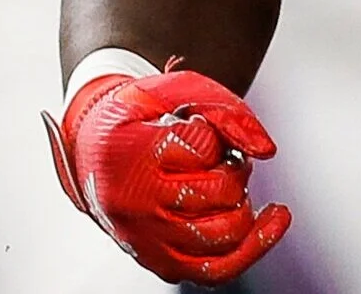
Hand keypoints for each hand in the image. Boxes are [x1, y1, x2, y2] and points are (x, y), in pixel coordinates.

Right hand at [44, 67, 291, 285]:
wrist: (90, 151)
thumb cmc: (136, 117)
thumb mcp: (174, 90)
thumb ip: (225, 109)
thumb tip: (265, 148)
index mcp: (135, 156)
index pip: (205, 147)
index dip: (214, 133)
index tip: (194, 127)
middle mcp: (139, 204)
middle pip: (221, 194)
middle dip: (235, 169)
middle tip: (220, 157)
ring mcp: (149, 238)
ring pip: (223, 235)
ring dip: (242, 204)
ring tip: (230, 185)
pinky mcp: (160, 261)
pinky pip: (216, 270)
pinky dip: (252, 247)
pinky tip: (270, 224)